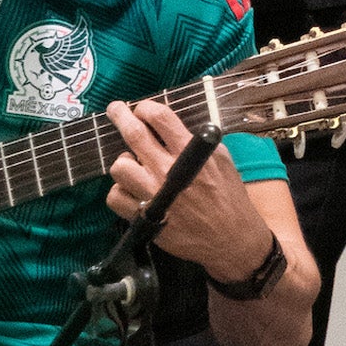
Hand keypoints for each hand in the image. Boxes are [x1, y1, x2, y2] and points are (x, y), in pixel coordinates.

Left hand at [105, 100, 270, 282]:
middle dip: (120, 116)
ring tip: (133, 163)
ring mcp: (153, 195)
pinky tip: (131, 189)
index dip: (146, 107)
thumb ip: (197, 141)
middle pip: (134, 134)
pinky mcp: (144, 218)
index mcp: (190, 152)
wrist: (230, 237)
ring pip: (119, 167)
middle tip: (115, 110)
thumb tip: (172, 126)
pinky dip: (120, 191)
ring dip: (124, 160)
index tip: (142, 109)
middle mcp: (168, 170)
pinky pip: (116, 197)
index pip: (159, 117)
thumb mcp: (222, 159)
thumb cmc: (229, 195)